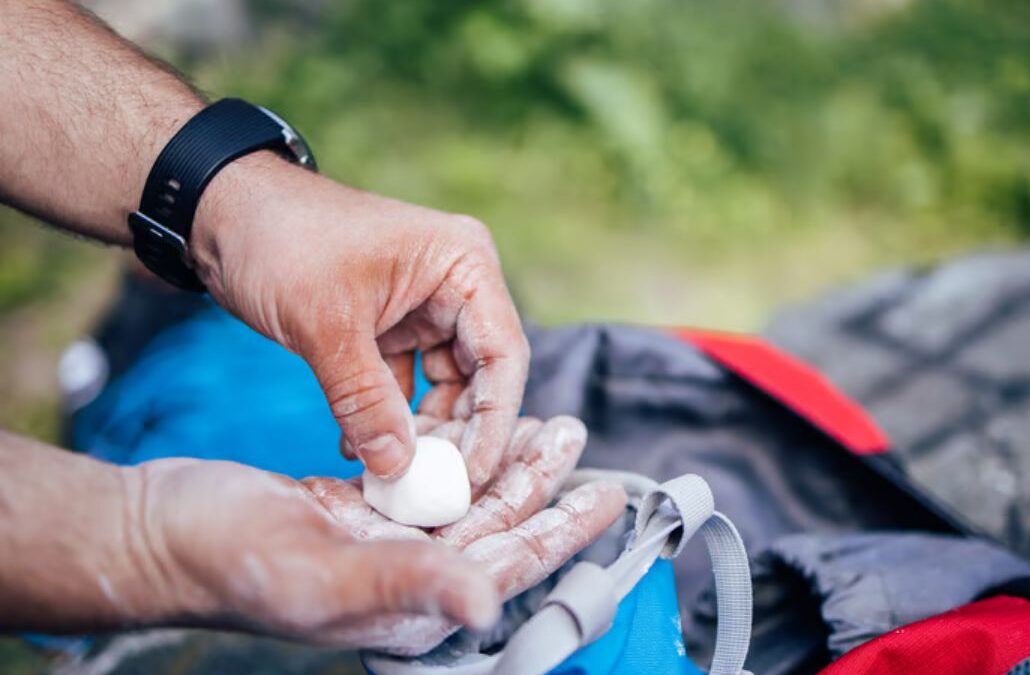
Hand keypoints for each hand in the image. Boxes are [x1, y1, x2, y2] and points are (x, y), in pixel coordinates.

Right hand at [137, 415, 624, 653]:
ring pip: (468, 500)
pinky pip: (429, 482)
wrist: (161, 532)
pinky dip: (458, 452)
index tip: (608, 496)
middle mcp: (409, 576)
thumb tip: (488, 601)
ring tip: (544, 422)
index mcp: (413, 602)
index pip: (510, 567)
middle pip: (498, 528)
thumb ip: (408, 584)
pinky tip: (476, 425)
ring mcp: (385, 543)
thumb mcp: (322, 574)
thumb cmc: (228, 559)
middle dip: (542, 483)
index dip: (562, 532)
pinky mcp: (361, 513)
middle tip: (575, 432)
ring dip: (507, 461)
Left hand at [191, 154, 529, 482]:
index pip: (503, 354)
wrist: (218, 212)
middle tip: (434, 487)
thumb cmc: (280, 239)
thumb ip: (365, 400)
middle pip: (481, 376)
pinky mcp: (391, 328)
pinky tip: (360, 451)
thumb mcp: (325, 324)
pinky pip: (403, 385)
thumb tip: (397, 468)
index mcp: (464, 265)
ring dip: (419, 431)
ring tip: (392, 475)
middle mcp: (456, 286)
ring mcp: (424, 308)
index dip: (494, 420)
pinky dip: (385, 418)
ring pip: (444, 387)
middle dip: (458, 433)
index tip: (472, 476)